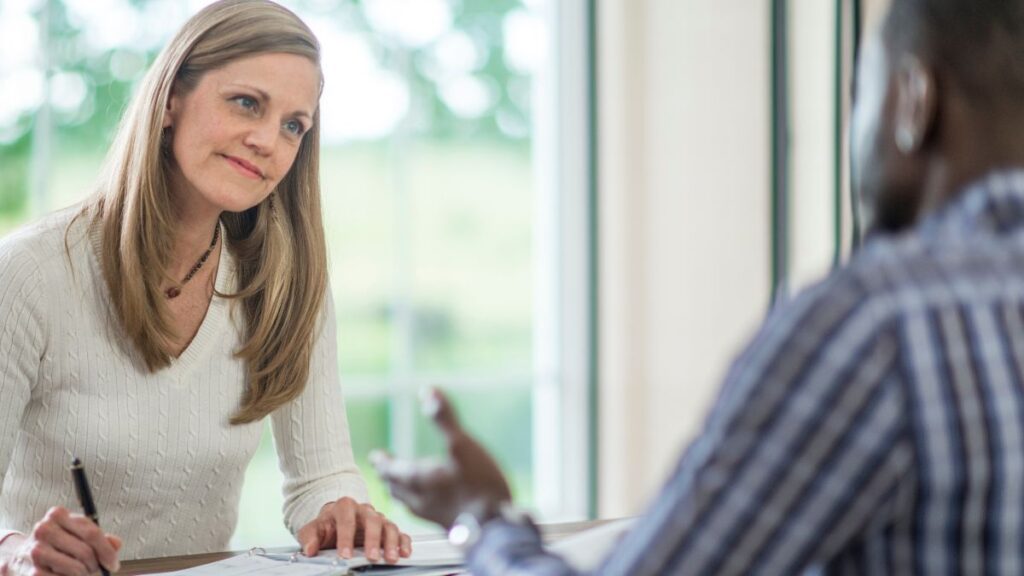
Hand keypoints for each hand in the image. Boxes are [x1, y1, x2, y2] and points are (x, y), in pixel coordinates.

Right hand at [0, 506, 120, 575]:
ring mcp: (36, 550)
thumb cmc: (57, 544)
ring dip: (84, 575)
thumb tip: (117, 544)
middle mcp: (44, 529)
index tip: (113, 564)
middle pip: (85, 551)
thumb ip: (99, 537)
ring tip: (82, 573)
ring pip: (76, 567)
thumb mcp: (76, 534)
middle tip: (98, 571)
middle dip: (96, 565)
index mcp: (58, 514)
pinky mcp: (33, 571)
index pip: (92, 533)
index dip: (107, 551)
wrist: (23, 558)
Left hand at [296, 497, 410, 563]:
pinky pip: (400, 532)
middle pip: (372, 520)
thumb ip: (309, 538)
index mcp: (345, 507)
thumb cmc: (327, 526)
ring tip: (391, 558)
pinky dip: (404, 542)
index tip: (344, 556)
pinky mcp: (387, 528)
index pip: (346, 519)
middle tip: (372, 557)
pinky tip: (405, 553)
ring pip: (389, 526)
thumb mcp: (313, 529)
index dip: (346, 538)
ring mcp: (378, 518)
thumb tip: (310, 550)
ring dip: (391, 542)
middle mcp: (365, 510)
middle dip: (373, 540)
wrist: (337, 520)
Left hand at [371, 388, 511, 528]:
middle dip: (389, 475)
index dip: (381, 462)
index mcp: (417, 478)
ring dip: (400, 489)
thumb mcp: (461, 444)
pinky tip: (430, 499)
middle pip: (394, 487)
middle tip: (385, 468)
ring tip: (401, 483)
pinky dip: (416, 500)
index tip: (375, 456)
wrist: (495, 525)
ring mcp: (431, 514)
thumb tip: (428, 390)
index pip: (389, 469)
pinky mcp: (445, 524)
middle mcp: (418, 498)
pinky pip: (421, 510)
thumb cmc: (478, 483)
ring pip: (406, 501)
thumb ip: (443, 418)